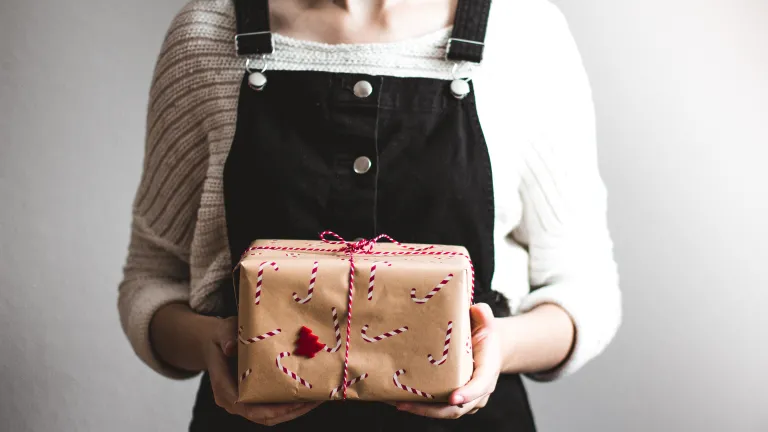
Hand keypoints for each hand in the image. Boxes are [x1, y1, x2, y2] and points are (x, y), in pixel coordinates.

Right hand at [203, 317, 322, 425]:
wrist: (216, 342)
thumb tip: (230, 347)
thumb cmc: (221, 337)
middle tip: (311, 400)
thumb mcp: (222, 332)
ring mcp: (243, 402)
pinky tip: (306, 396)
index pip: (246, 407)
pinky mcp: (253, 399)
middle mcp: (232, 400)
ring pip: (270, 416)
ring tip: (314, 399)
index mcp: (223, 387)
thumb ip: (226, 337)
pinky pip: (271, 409)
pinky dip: (288, 406)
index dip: (269, 409)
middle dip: (289, 411)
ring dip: (293, 411)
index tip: (291, 403)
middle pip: (263, 416)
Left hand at [395, 303, 500, 418]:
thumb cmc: (484, 335)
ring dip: (422, 411)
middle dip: (432, 410)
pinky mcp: (454, 401)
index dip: (468, 393)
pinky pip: (439, 409)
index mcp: (487, 372)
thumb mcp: (486, 323)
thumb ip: (483, 315)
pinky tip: (401, 400)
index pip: (480, 386)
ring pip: (446, 412)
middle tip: (407, 404)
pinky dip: (421, 408)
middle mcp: (479, 392)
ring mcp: (467, 400)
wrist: (488, 350)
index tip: (453, 397)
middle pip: (458, 408)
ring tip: (399, 403)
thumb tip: (475, 308)